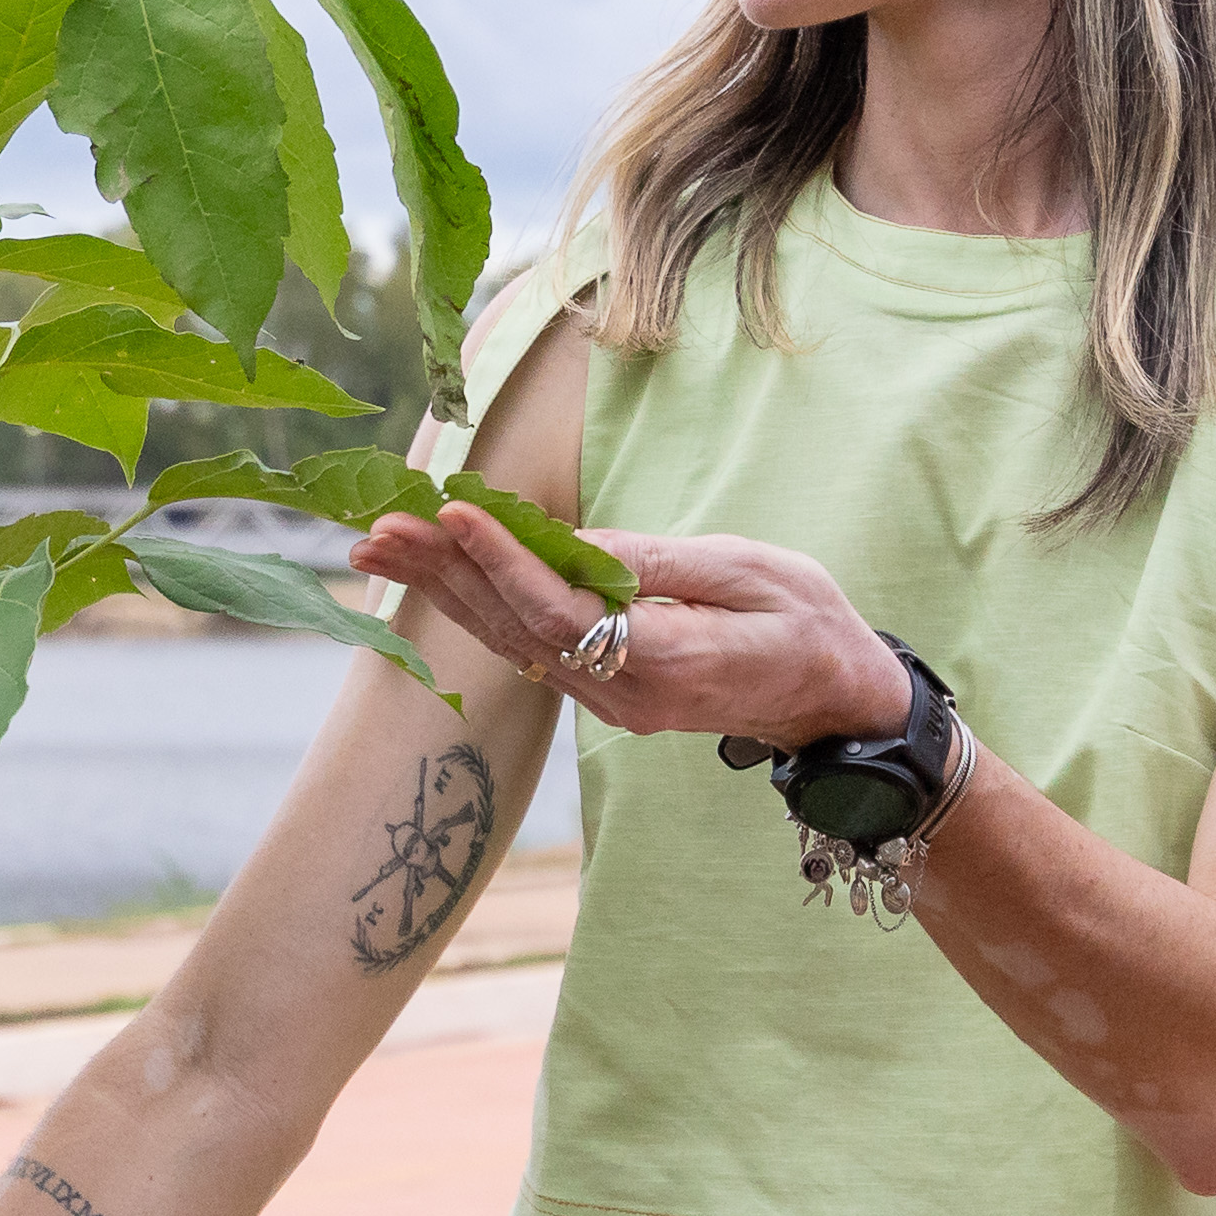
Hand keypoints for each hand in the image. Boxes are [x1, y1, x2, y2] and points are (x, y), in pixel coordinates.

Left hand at [348, 501, 914, 748]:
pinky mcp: (605, 694)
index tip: (454, 513)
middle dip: (443, 572)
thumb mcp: (754, 572)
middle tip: (379, 526)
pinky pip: (530, 647)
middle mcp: (624, 692)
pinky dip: (479, 605)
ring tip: (380, 545)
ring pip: (510, 641)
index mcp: (667, 659)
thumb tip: (579, 542)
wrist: (836, 701)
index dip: (504, 561)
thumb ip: (663, 562)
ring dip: (444, 589)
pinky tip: (438, 575)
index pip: (563, 609)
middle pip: (514, 627)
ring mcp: (610, 702)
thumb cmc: (809, 623)